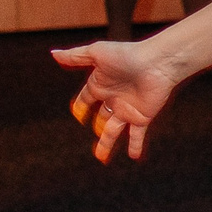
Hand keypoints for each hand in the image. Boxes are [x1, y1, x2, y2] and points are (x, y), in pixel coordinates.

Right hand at [54, 37, 180, 161]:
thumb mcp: (97, 53)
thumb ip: (76, 56)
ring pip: (113, 131)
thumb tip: (53, 53)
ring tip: (101, 158)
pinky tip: (133, 156)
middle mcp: (113, 99)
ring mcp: (127, 110)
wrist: (158, 62)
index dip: (81, 107)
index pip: (86, 100)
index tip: (77, 114)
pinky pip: (137, 135)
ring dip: (106, 144)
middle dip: (96, 126)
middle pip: (100, 118)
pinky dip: (135, 146)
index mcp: (100, 85)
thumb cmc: (128, 54)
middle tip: (93, 133)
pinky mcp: (142, 117)